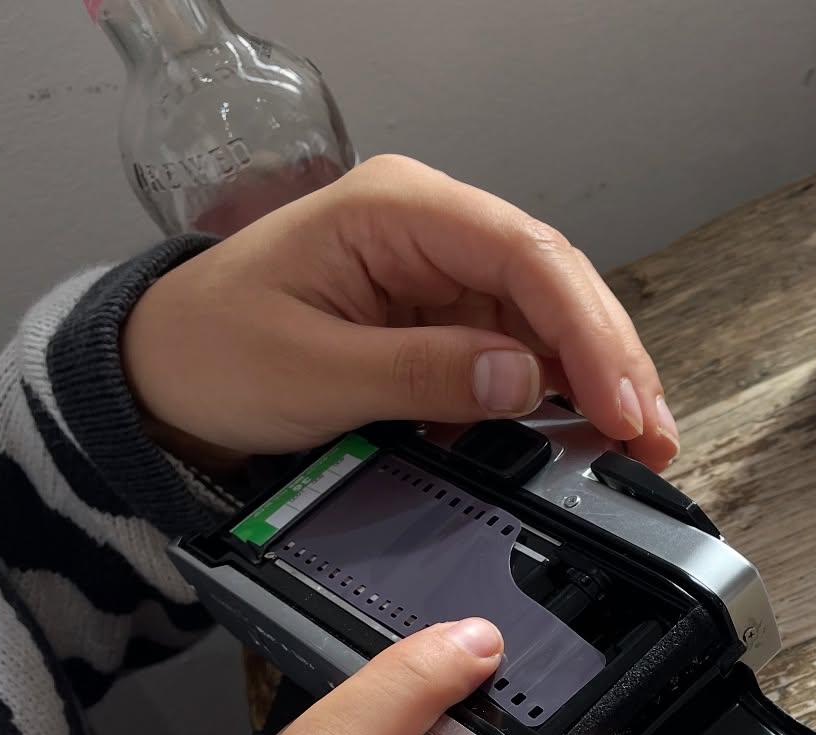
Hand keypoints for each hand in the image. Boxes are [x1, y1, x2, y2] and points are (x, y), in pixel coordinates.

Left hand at [120, 155, 679, 471]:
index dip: (588, 334)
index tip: (623, 407)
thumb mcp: (312, 372)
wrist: (163, 374)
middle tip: (653, 435)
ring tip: (638, 442)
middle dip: (611, 360)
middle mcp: (432, 229)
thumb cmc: (213, 351)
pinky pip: (515, 350)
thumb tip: (520, 383)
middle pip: (554, 284)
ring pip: (548, 319)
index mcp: (398, 211)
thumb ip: (420, 375)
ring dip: (596, 381)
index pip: (525, 257)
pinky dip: (553, 396)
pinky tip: (581, 435)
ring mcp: (440, 273)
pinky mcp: (440, 318)